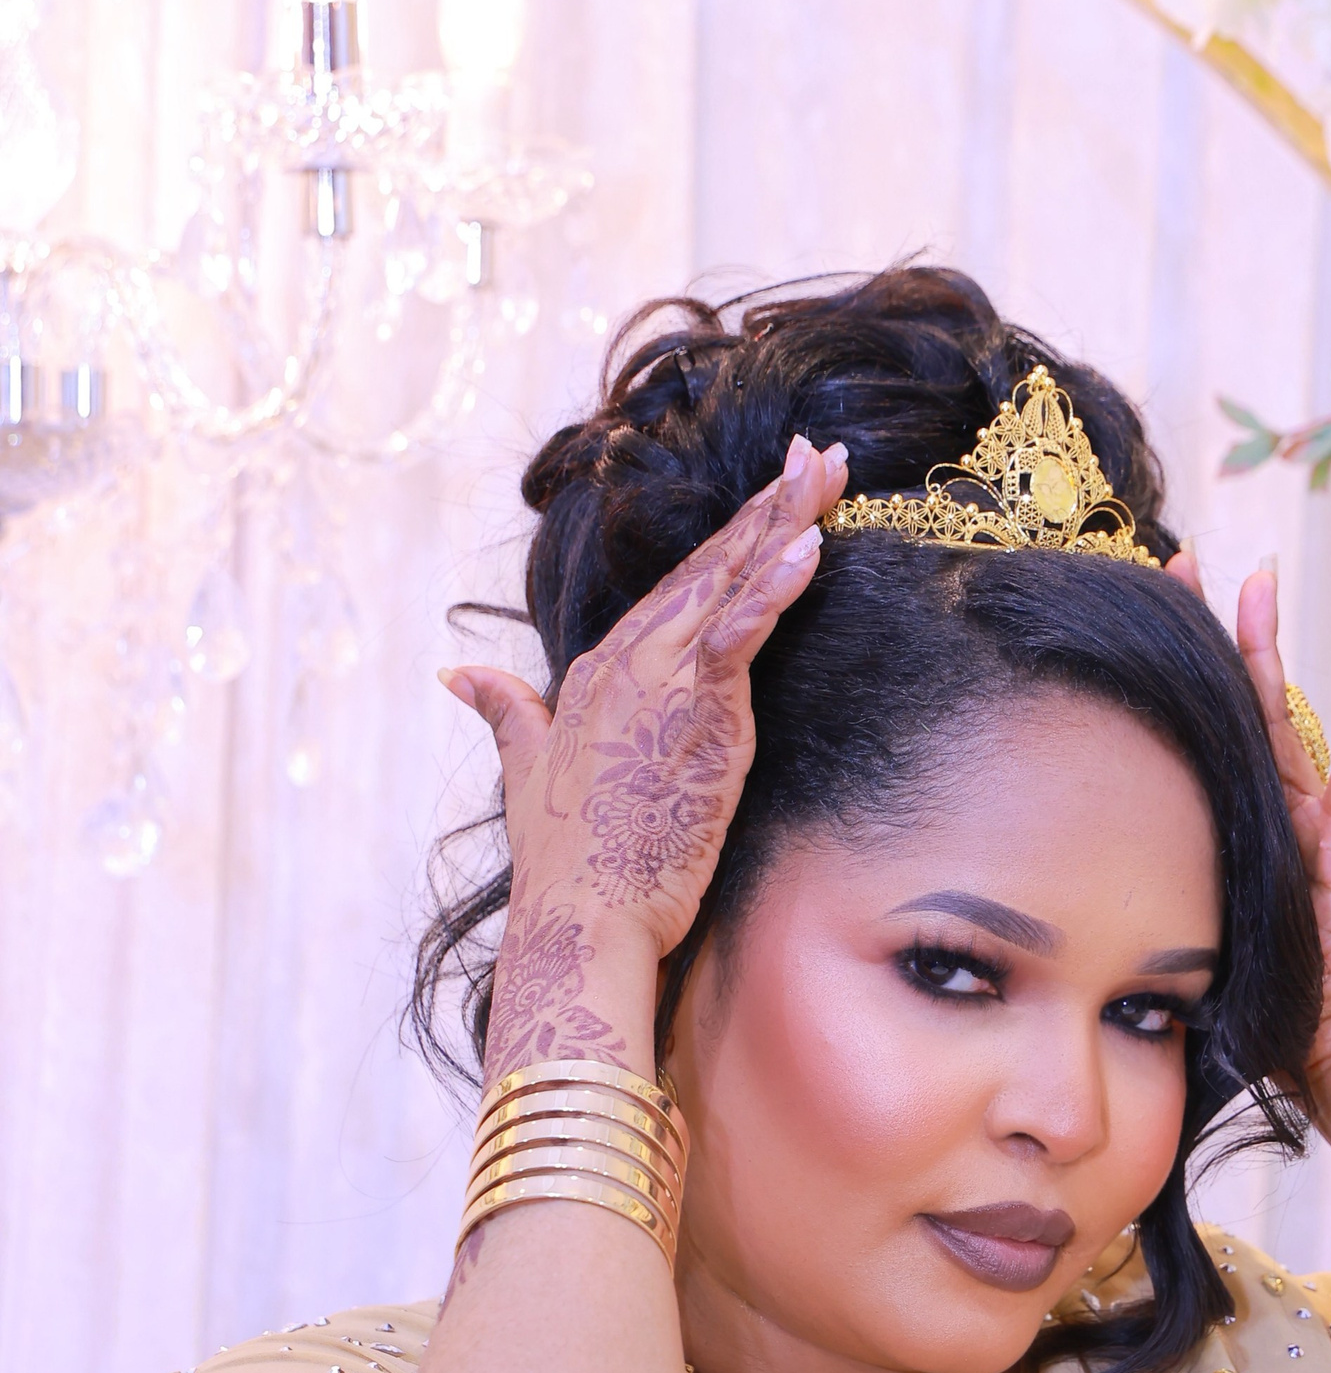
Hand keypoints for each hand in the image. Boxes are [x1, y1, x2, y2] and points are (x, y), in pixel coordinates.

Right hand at [443, 436, 846, 1077]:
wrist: (578, 920)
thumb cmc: (566, 865)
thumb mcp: (525, 772)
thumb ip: (501, 713)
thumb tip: (459, 675)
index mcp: (602, 671)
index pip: (678, 587)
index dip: (728, 537)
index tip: (776, 491)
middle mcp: (629, 664)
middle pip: (710, 567)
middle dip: (770, 504)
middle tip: (824, 451)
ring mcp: (660, 685)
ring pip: (730, 584)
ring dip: (782, 522)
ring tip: (829, 471)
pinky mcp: (694, 717)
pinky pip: (738, 636)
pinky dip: (772, 589)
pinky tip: (806, 547)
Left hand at [1169, 552, 1330, 1100]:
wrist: (1323, 1053)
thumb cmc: (1251, 1005)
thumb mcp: (1177, 933)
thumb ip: (1141, 897)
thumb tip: (1055, 883)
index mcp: (1230, 825)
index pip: (1194, 732)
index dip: (1166, 676)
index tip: (1129, 617)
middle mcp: (1276, 809)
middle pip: (1238, 701)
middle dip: (1211, 630)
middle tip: (1182, 558)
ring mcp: (1320, 819)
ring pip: (1287, 714)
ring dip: (1271, 644)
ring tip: (1260, 573)